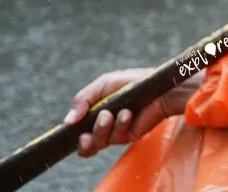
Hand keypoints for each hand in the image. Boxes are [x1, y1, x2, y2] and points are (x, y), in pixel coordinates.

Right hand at [64, 68, 202, 157]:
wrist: (159, 87)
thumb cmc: (133, 81)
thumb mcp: (103, 84)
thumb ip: (82, 100)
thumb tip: (68, 121)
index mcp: (95, 112)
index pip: (77, 131)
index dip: (71, 134)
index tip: (71, 130)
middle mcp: (103, 125)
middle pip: (85, 145)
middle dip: (88, 135)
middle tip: (102, 117)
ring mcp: (115, 132)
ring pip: (97, 143)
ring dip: (103, 129)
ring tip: (112, 114)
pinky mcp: (128, 136)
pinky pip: (115, 139)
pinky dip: (120, 125)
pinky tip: (128, 114)